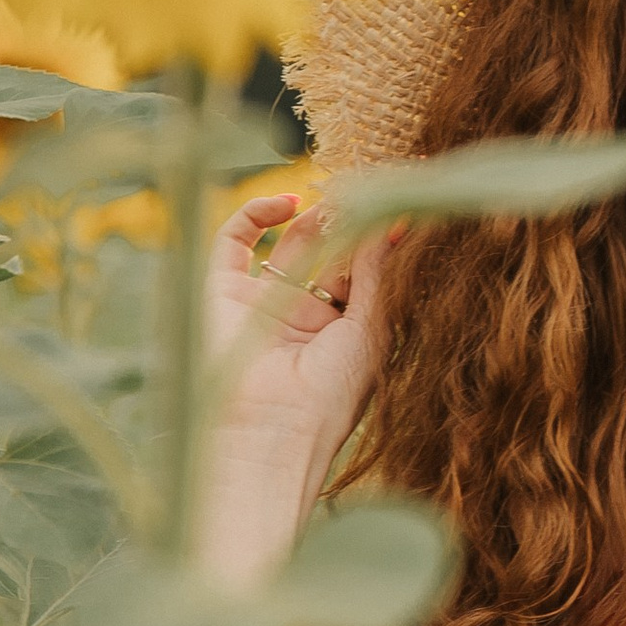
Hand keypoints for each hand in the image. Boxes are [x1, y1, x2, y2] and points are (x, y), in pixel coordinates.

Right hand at [203, 191, 386, 501]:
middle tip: (373, 191)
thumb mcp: (368, 330)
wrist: (268, 434)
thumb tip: (398, 221)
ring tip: (344, 195)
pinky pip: (234, 241)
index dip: (381, 244)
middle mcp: (301, 319)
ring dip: (317, 217)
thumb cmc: (328, 397)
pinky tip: (291, 202)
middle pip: (330, 256)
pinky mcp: (221, 293)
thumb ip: (379, 274)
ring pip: (291, 245)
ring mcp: (261, 305)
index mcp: (341, 336)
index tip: (404, 208)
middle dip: (352, 225)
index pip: (363, 276)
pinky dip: (257, 213)